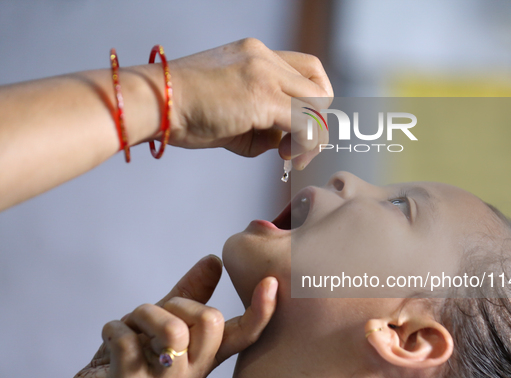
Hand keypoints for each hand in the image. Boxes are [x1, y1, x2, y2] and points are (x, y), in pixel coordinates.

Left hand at [62, 255, 277, 377]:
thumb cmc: (135, 356)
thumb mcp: (166, 321)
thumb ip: (191, 293)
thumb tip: (216, 260)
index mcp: (205, 353)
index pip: (244, 334)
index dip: (261, 310)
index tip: (269, 282)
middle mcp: (193, 370)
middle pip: (210, 320)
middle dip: (176, 304)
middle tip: (155, 317)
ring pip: (172, 329)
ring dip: (142, 315)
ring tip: (131, 328)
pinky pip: (127, 338)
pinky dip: (113, 327)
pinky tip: (112, 338)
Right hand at [166, 37, 332, 169]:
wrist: (156, 103)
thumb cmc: (186, 112)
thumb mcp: (233, 112)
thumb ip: (264, 123)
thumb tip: (287, 143)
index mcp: (256, 54)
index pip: (308, 71)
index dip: (314, 102)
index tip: (301, 129)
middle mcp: (264, 57)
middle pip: (319, 86)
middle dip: (318, 123)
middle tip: (298, 150)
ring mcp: (264, 73)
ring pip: (317, 103)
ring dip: (311, 136)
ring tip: (288, 155)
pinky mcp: (262, 97)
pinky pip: (304, 121)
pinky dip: (303, 142)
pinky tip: (284, 155)